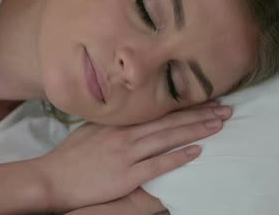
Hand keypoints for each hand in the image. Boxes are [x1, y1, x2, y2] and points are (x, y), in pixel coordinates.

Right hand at [35, 102, 231, 212]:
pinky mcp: (126, 174)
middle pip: (169, 121)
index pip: (157, 111)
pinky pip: (158, 164)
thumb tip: (128, 119)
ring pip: (168, 138)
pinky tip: (197, 150)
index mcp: (117, 122)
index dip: (184, 106)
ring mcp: (126, 153)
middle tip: (225, 108)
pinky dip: (178, 156)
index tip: (205, 99)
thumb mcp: (89, 131)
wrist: (53, 178)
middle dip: (199, 114)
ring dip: (196, 130)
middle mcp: (125, 134)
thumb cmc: (69, 157)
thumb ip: (111, 124)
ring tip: (219, 124)